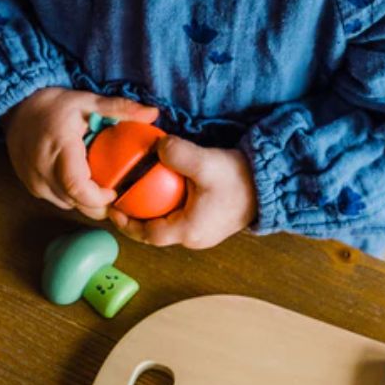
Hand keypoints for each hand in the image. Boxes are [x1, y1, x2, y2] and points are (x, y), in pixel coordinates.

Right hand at [3, 87, 159, 218]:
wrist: (17, 108)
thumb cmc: (54, 105)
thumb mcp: (88, 101)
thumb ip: (120, 108)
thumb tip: (153, 113)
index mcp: (58, 147)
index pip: (77, 186)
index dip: (99, 198)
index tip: (115, 193)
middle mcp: (42, 168)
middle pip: (75, 202)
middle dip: (98, 206)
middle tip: (117, 197)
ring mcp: (33, 180)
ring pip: (67, 204)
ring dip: (85, 201)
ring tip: (100, 188)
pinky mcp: (31, 187)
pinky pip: (58, 200)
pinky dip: (72, 197)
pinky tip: (83, 184)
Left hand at [111, 137, 257, 249]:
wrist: (271, 185)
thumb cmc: (240, 178)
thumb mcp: (206, 163)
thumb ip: (177, 154)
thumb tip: (156, 146)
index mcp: (189, 231)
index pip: (147, 235)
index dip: (126, 223)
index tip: (113, 208)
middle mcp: (195, 238)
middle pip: (155, 232)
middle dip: (136, 217)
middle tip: (122, 197)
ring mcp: (204, 233)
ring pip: (168, 225)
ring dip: (153, 212)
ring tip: (139, 192)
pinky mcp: (211, 223)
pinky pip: (181, 217)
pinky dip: (168, 206)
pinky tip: (165, 188)